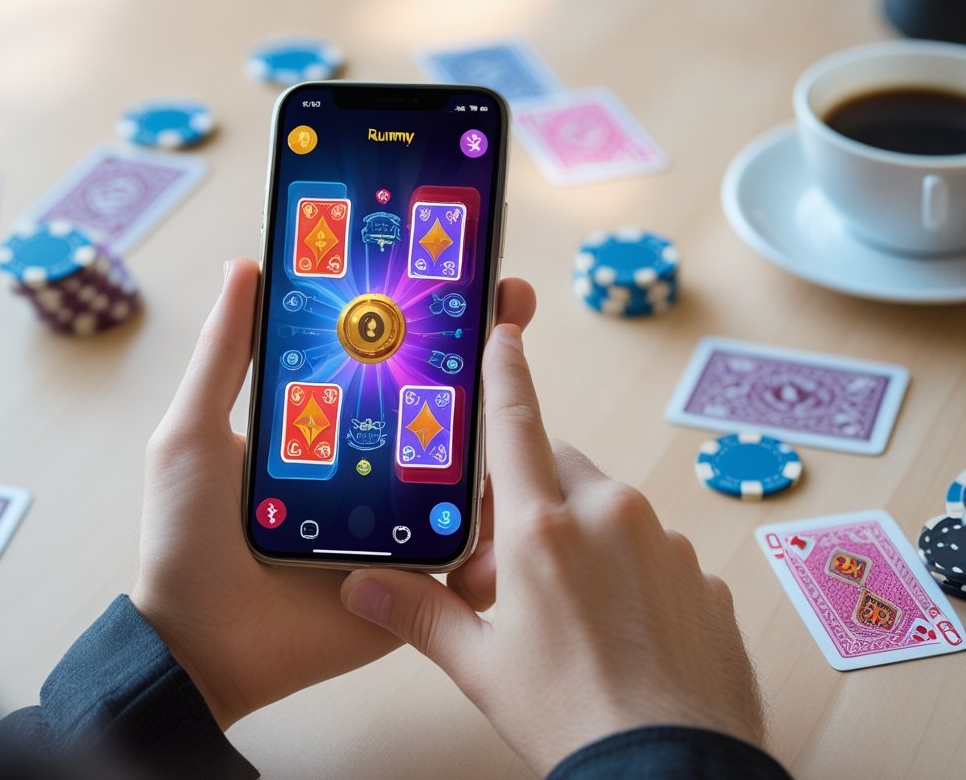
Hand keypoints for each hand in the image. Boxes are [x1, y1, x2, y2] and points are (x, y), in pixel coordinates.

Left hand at [131, 258, 536, 728]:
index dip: (420, 314)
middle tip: (512, 298)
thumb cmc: (185, 536)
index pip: (382, 357)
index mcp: (325, 424)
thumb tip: (245, 266)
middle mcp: (369, 464)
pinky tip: (522, 478)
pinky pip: (467, 543)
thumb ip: (224, 357)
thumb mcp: (193, 434)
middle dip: (483, 349)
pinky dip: (497, 519)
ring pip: (465, 466)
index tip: (459, 265)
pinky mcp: (415, 573)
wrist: (202, 645)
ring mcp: (397, 517)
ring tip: (530, 377)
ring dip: (506, 423)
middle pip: (438, 400)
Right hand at [341, 324, 763, 774]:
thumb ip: (420, 612)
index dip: (506, 369)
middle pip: (560, 471)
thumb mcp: (480, 664)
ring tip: (567, 613)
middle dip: (533, 500)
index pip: (516, 423)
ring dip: (583, 540)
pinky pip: (654, 553)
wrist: (671, 768)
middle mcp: (611, 516)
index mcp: (544, 528)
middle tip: (510, 566)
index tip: (506, 327)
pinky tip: (617, 630)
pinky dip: (630, 574)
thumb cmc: (571, 716)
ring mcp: (666, 543)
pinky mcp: (702, 576)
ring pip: (609, 514)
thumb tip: (361, 588)